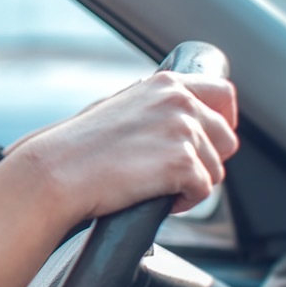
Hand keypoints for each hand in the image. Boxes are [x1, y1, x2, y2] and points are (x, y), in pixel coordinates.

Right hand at [6, 71, 238, 221]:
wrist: (58, 170)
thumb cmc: (79, 145)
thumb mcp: (120, 107)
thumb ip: (156, 106)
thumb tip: (179, 115)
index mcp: (166, 84)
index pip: (222, 93)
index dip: (223, 120)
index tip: (212, 138)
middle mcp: (180, 102)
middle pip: (227, 138)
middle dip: (207, 159)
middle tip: (174, 172)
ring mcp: (183, 131)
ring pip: (216, 169)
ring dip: (191, 183)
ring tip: (155, 184)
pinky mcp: (183, 164)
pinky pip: (203, 191)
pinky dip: (183, 201)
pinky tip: (156, 195)